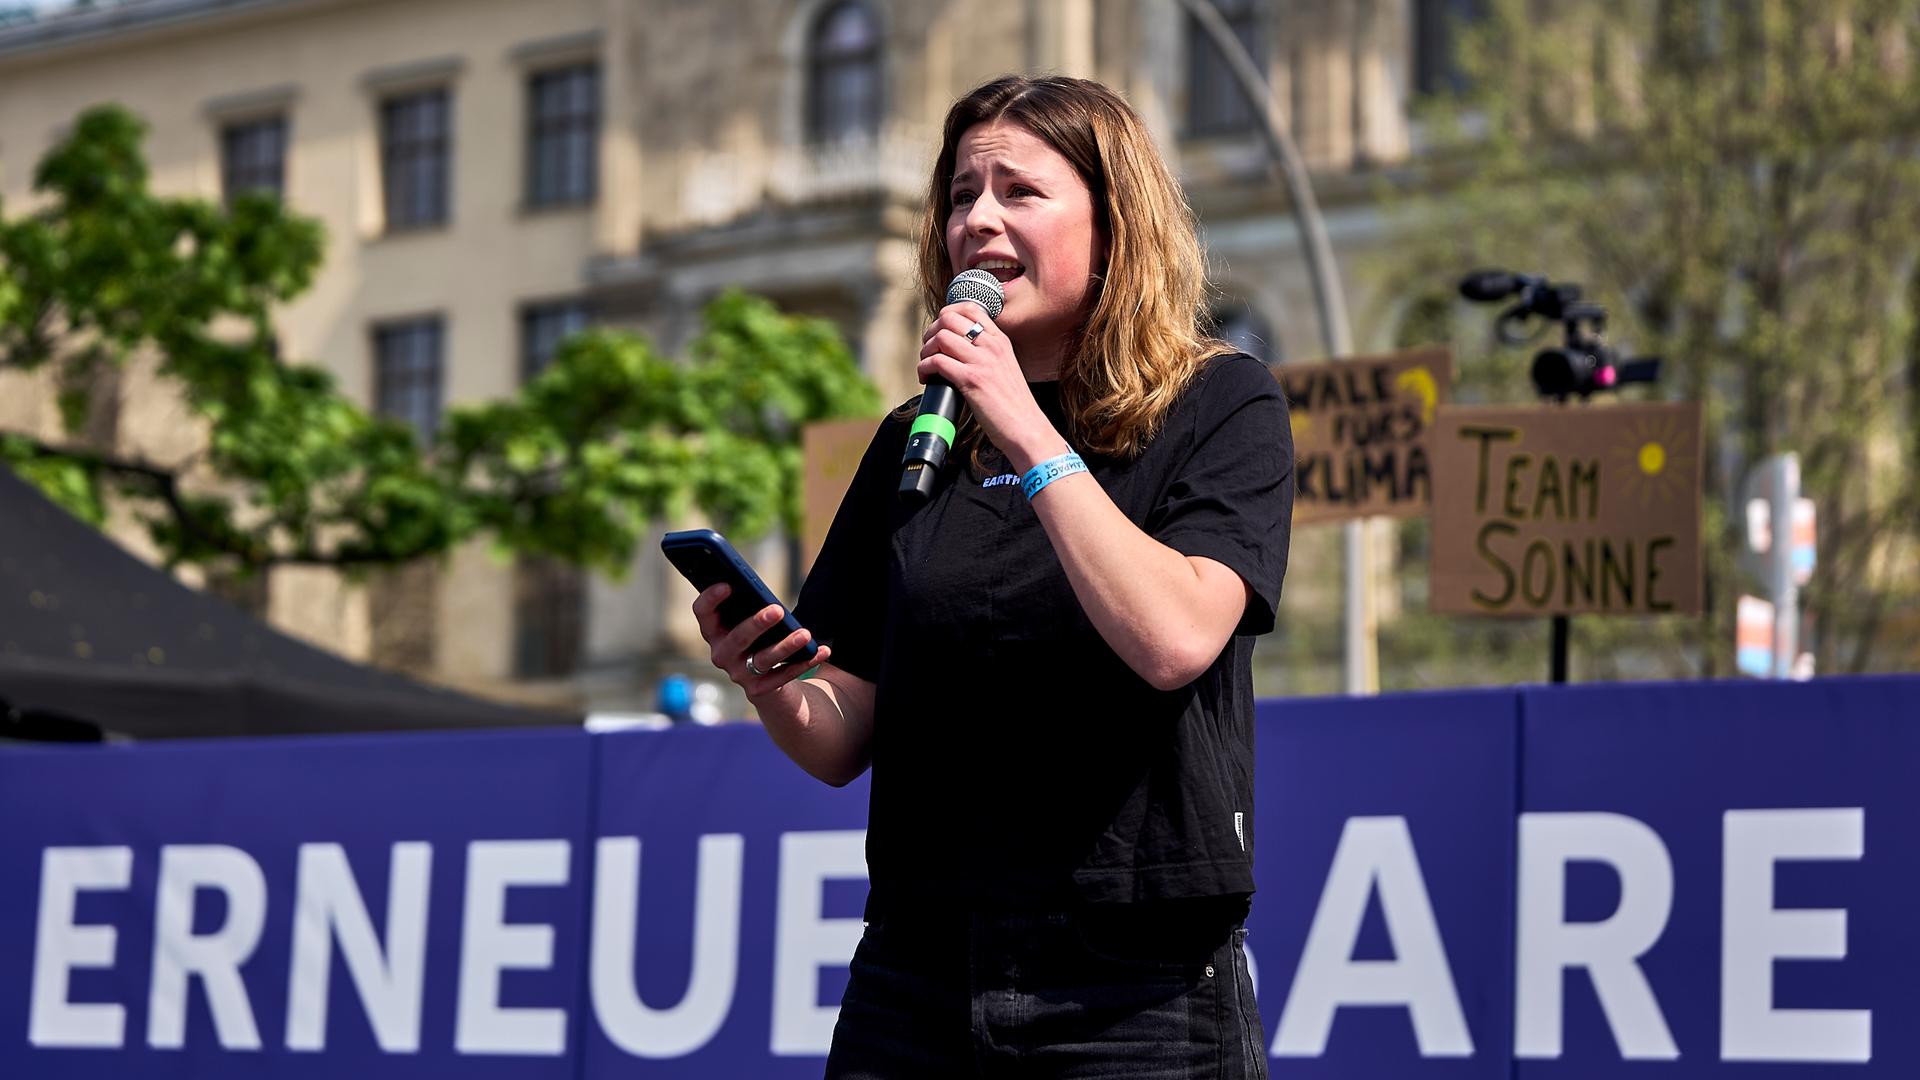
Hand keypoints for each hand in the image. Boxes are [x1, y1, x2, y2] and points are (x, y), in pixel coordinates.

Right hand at [691, 583, 828, 699]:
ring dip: (785, 646)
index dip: (711, 598)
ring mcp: (739, 674)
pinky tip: (822, 651)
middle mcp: (721, 654)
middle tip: (778, 609)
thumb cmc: (759, 639)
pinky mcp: (758, 690)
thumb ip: (750, 606)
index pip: (703, 613)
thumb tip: (762, 589)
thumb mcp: (752, 622)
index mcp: (714, 631)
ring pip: (762, 659)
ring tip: (805, 634)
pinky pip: (783, 676)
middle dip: (757, 624)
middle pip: (737, 638)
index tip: (729, 583)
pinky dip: (804, 663)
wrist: (767, 683)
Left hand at [917, 304, 1058, 466]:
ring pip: (940, 337)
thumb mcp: (1005, 369)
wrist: (1027, 428)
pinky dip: (924, 368)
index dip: (946, 315)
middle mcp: (991, 346)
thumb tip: (959, 352)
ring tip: (927, 365)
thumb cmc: (1014, 406)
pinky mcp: (971, 380)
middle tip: (929, 350)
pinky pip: (937, 362)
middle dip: (931, 332)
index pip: (969, 308)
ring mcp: (982, 362)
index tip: (939, 331)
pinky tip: (927, 378)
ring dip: (926, 351)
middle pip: (949, 318)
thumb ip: (987, 355)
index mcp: (1000, 341)